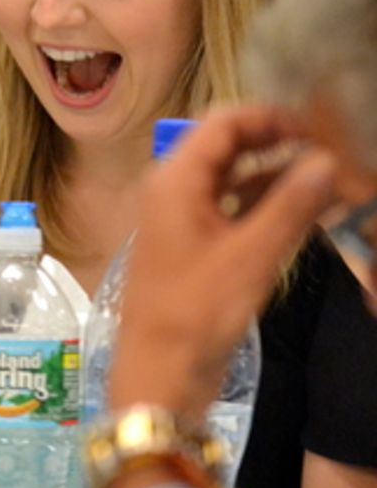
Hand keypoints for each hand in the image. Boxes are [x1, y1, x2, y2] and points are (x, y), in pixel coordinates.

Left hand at [110, 105, 333, 422]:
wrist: (158, 370)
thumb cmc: (197, 310)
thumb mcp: (252, 255)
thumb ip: (292, 204)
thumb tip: (328, 159)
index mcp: (175, 179)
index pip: (223, 122)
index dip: (270, 117)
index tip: (318, 126)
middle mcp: (172, 190)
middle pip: (227, 147)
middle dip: (277, 143)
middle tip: (329, 150)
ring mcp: (180, 218)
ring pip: (231, 180)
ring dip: (275, 175)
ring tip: (329, 178)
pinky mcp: (192, 246)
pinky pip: (230, 210)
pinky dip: (264, 205)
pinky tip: (306, 211)